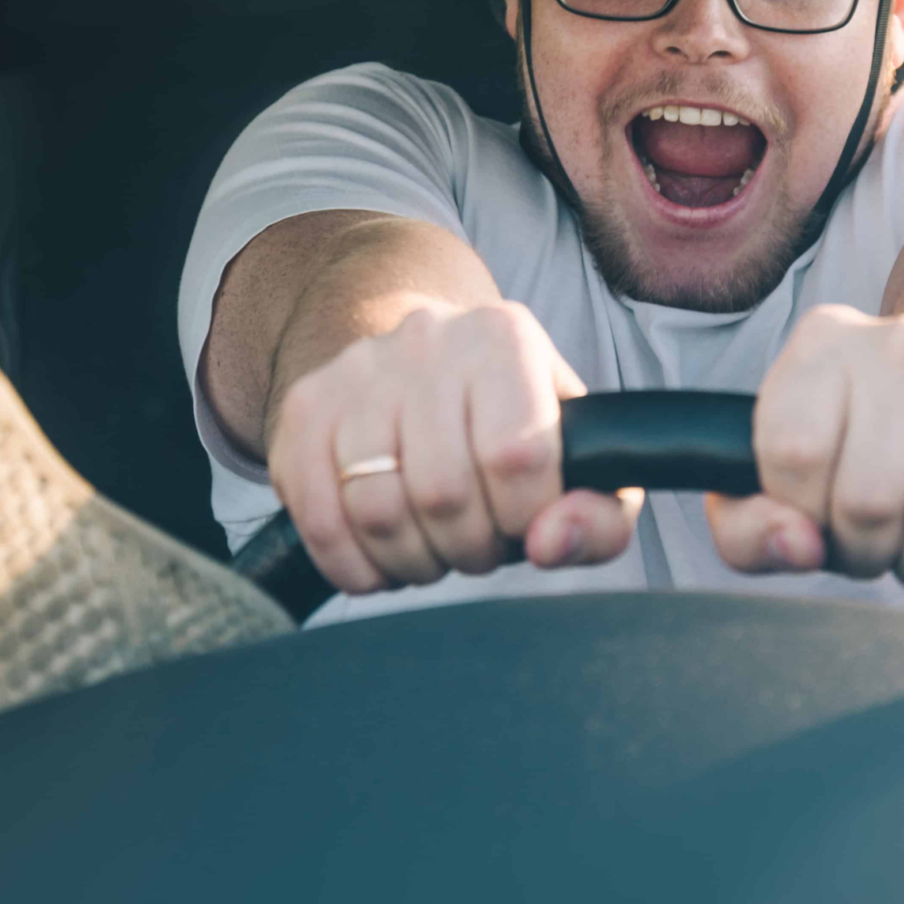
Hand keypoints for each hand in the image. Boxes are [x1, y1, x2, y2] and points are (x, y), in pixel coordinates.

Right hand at [266, 302, 639, 593]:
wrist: (425, 365)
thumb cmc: (515, 431)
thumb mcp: (582, 465)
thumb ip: (599, 517)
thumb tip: (549, 544)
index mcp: (504, 338)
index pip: (515, 456)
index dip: (522, 518)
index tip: (522, 524)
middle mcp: (426, 339)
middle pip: (442, 492)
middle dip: (467, 548)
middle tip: (475, 543)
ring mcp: (356, 371)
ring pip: (376, 511)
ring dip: (411, 561)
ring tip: (432, 547)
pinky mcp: (304, 409)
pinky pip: (318, 519)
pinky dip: (354, 565)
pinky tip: (381, 557)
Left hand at [707, 305, 903, 601]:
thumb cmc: (846, 457)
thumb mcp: (771, 484)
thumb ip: (748, 528)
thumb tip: (802, 547)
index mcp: (822, 344)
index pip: (794, 449)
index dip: (801, 510)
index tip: (816, 511)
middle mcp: (900, 344)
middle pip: (872, 499)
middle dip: (866, 553)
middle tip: (871, 543)